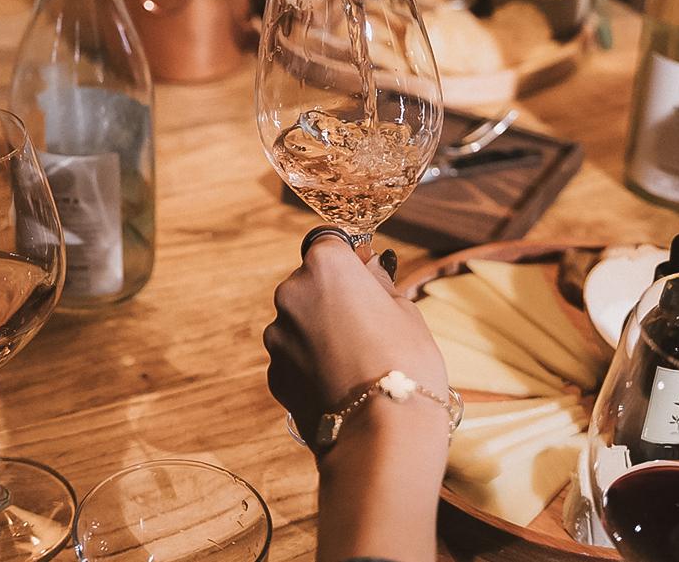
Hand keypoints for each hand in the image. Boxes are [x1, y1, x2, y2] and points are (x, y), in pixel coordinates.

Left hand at [263, 234, 447, 445]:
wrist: (383, 436)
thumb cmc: (405, 364)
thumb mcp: (405, 310)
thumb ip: (378, 282)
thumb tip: (368, 267)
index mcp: (325, 266)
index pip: (330, 242)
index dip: (350, 258)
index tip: (366, 274)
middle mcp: (291, 293)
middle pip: (310, 282)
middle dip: (332, 296)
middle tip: (368, 325)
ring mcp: (277, 334)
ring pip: (299, 320)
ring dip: (319, 330)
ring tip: (355, 360)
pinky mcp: (273, 372)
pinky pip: (293, 355)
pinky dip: (311, 362)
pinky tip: (340, 382)